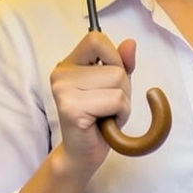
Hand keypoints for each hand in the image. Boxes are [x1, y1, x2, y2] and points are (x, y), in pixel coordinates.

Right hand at [50, 32, 136, 178]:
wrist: (83, 154)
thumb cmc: (99, 118)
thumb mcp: (114, 85)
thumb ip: (122, 63)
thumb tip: (130, 44)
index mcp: (69, 63)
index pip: (96, 38)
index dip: (114, 57)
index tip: (110, 79)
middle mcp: (61, 74)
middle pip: (116, 67)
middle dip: (123, 88)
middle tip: (106, 106)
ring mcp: (63, 90)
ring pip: (118, 83)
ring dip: (122, 103)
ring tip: (105, 114)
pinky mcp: (71, 108)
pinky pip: (116, 101)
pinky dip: (120, 114)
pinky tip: (104, 123)